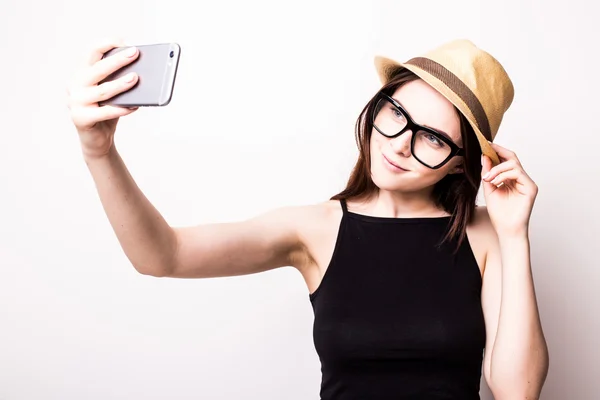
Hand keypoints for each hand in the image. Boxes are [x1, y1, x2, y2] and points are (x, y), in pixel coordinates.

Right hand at [66, 38, 139, 158]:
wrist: (97, 139)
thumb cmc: (107, 111)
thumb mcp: (113, 93)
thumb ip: (119, 80)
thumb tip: (141, 70)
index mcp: (81, 73)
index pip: (90, 52)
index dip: (106, 44)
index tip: (124, 42)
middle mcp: (75, 85)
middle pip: (97, 69)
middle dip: (118, 60)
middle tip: (135, 53)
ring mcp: (75, 102)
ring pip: (102, 91)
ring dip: (121, 84)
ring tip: (136, 78)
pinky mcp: (81, 119)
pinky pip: (104, 112)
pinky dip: (121, 109)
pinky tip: (135, 106)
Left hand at [481, 142, 538, 236]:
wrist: (506, 229)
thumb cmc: (499, 213)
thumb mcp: (489, 189)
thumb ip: (487, 174)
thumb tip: (484, 157)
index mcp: (511, 179)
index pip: (506, 160)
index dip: (497, 151)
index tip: (485, 145)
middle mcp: (520, 179)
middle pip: (512, 158)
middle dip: (498, 152)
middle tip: (486, 150)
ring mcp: (527, 183)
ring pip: (513, 164)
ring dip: (497, 168)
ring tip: (487, 178)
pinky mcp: (531, 188)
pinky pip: (518, 173)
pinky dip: (503, 175)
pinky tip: (495, 181)